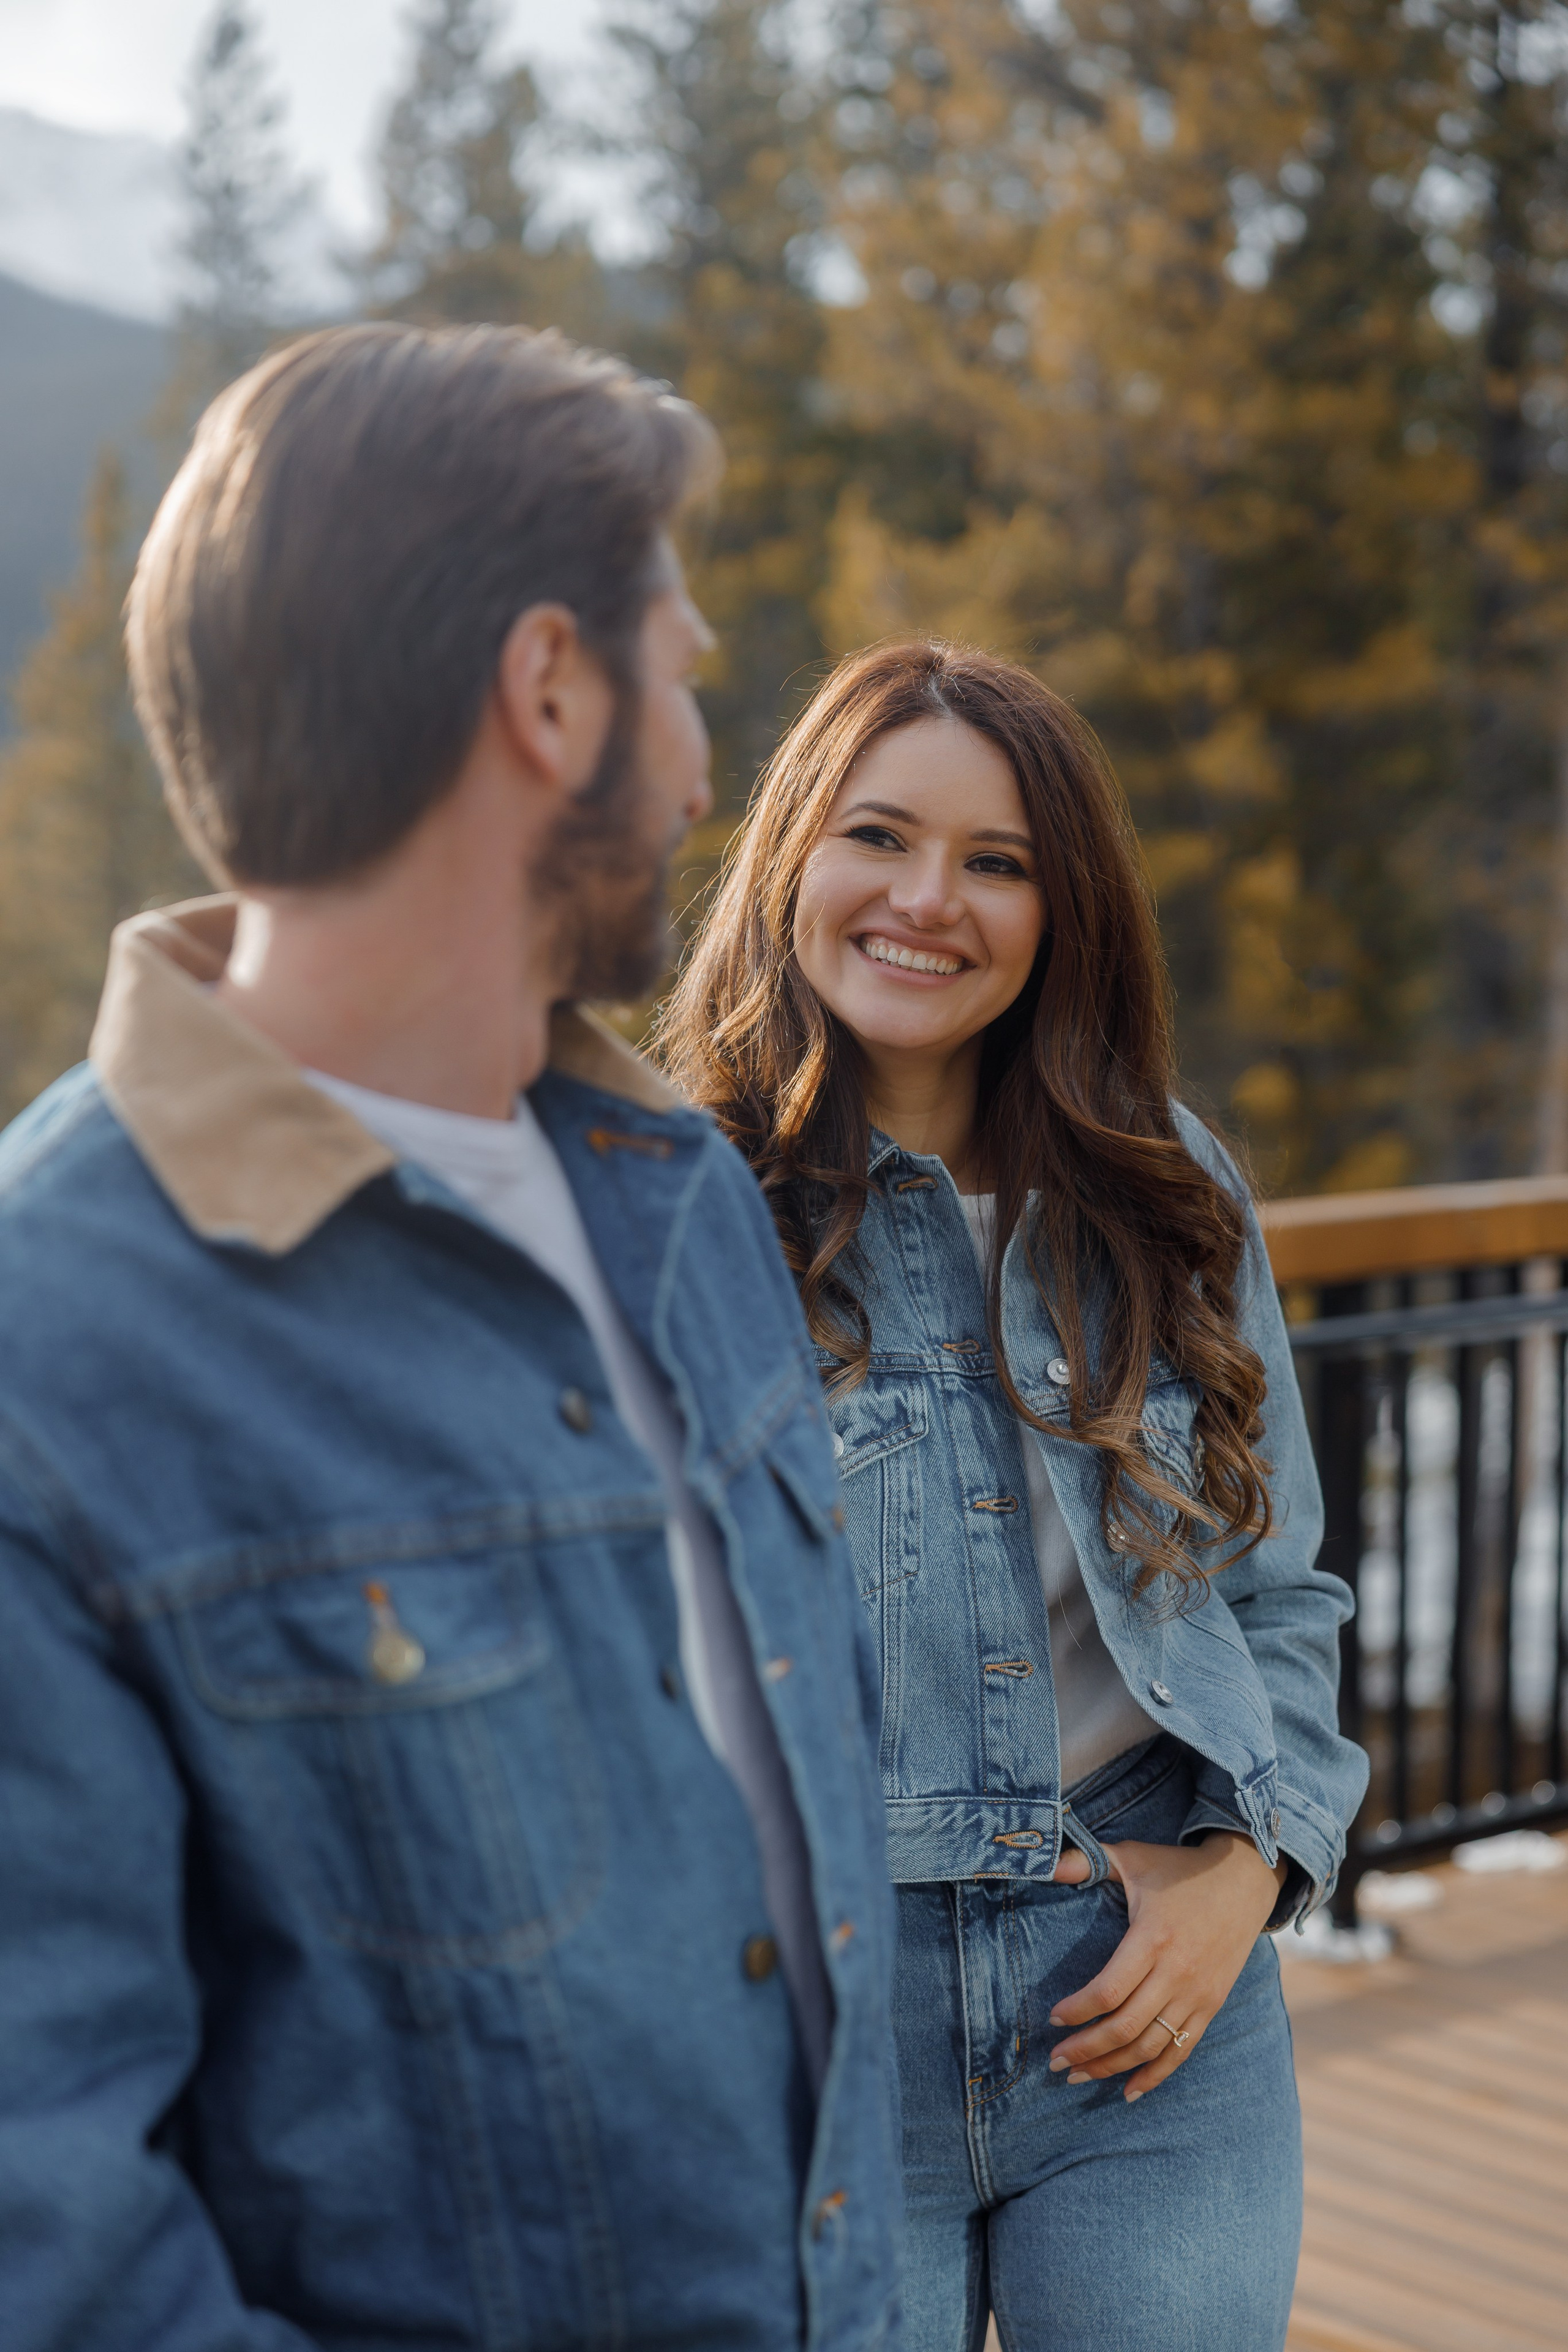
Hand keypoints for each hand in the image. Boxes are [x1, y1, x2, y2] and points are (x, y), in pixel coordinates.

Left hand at [1045, 1831, 1287, 2100]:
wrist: (1244, 1880)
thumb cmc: (1179, 1869)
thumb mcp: (1133, 1857)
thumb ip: (1087, 1862)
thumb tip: (1046, 1865)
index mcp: (1152, 1938)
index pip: (1110, 1990)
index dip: (1078, 2010)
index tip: (1052, 2019)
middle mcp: (1176, 1973)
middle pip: (1126, 2027)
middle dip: (1086, 2050)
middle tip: (1055, 2063)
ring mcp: (1197, 1994)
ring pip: (1151, 2046)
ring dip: (1112, 2067)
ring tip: (1078, 2077)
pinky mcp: (1211, 2005)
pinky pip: (1182, 2050)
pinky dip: (1156, 2076)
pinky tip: (1129, 2091)